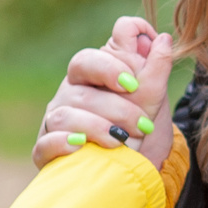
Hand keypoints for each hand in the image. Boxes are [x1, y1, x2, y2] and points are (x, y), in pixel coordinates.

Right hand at [34, 16, 178, 171]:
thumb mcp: (150, 101)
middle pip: (78, 91)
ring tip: (121, 141)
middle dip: (115, 107)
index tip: (132, 83)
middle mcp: (68, 95)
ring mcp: (54, 122)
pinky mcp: (45, 150)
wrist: (127, 168)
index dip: (107, 66)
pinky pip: (44, 143)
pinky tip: (82, 146)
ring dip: (96, 127)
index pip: (87, 59)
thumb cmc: (133, 127)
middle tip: (143, 124)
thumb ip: (155, 69)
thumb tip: (163, 39)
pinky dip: (62, 143)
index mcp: (89, 77)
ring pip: (64, 115)